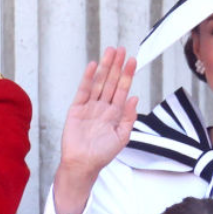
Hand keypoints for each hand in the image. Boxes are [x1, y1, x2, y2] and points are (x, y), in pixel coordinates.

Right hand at [52, 47, 139, 213]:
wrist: (83, 164)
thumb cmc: (102, 154)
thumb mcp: (122, 137)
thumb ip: (129, 117)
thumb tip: (135, 98)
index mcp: (115, 113)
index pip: (122, 89)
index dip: (127, 75)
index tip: (132, 60)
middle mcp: (103, 107)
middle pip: (111, 82)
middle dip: (116, 65)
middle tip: (121, 49)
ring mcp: (90, 107)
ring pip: (99, 82)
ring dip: (104, 67)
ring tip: (110, 52)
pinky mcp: (76, 109)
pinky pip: (83, 90)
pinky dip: (88, 78)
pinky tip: (93, 66)